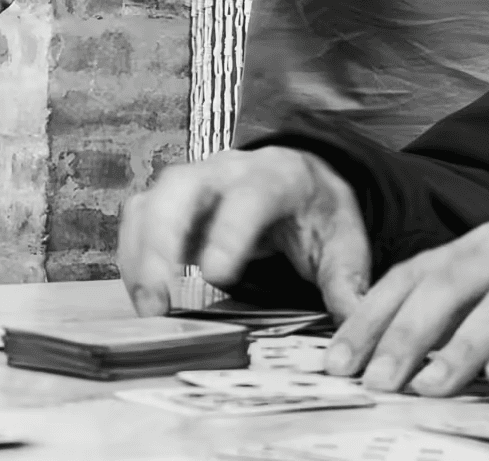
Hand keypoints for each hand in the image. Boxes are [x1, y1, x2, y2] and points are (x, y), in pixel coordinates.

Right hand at [117, 148, 371, 320]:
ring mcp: (192, 184)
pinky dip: (132, 257)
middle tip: (160, 297)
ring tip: (148, 307)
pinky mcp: (170, 204)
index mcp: (277, 176)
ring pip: (151, 202)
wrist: (300, 181)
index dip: (230, 232)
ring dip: (140, 254)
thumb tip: (355, 316)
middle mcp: (225, 171)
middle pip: (181, 187)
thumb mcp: (344, 241)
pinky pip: (138, 220)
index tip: (217, 276)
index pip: (249, 195)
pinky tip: (143, 298)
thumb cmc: (318, 213)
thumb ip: (347, 278)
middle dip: (163, 239)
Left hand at [327, 179, 488, 396]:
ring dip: (459, 348)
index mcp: (484, 244)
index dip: (371, 315)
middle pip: (446, 289)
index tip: (336, 358)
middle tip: (370, 381)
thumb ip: (463, 293)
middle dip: (402, 336)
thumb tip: (398, 336)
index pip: (413, 275)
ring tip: (426, 386)